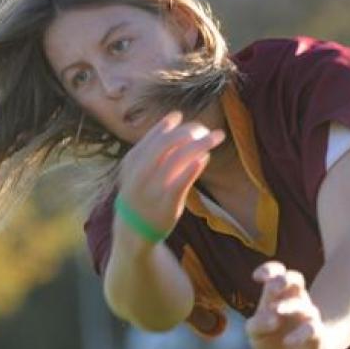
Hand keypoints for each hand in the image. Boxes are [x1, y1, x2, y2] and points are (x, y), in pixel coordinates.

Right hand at [117, 111, 224, 239]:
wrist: (132, 232)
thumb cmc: (140, 196)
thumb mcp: (138, 170)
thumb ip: (155, 148)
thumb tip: (176, 118)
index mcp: (133, 161)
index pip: (153, 136)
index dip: (167, 124)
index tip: (180, 116)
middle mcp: (141, 173)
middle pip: (167, 144)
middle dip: (188, 132)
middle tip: (205, 129)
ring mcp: (153, 189)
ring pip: (177, 159)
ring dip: (200, 144)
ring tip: (216, 137)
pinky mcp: (166, 205)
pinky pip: (180, 184)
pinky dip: (192, 169)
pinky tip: (205, 158)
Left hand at [245, 261, 327, 348]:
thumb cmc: (271, 338)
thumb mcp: (256, 333)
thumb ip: (257, 325)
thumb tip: (272, 320)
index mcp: (277, 294)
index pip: (276, 272)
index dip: (268, 270)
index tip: (257, 278)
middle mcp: (294, 299)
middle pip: (293, 279)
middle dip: (283, 280)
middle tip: (272, 288)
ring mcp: (307, 314)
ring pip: (301, 304)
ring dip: (289, 306)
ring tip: (276, 311)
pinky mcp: (315, 333)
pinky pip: (311, 329)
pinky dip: (300, 334)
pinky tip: (287, 341)